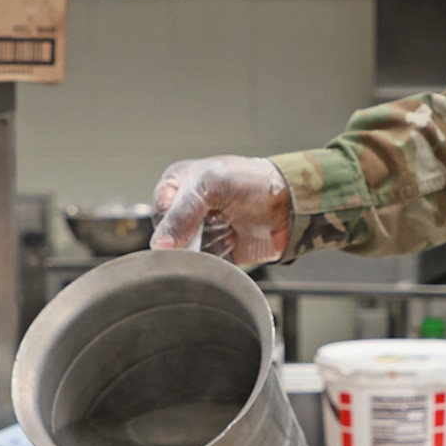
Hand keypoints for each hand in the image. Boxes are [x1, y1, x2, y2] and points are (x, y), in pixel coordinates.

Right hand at [150, 156, 289, 265]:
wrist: (287, 204)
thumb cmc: (253, 182)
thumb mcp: (212, 187)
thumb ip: (182, 214)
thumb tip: (161, 244)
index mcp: (177, 183)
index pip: (159, 211)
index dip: (174, 221)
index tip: (192, 221)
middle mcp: (184, 207)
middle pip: (171, 235)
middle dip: (195, 232)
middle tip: (217, 217)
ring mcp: (199, 230)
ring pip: (186, 251)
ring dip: (210, 241)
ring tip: (228, 223)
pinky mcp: (213, 249)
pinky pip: (203, 262)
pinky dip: (217, 253)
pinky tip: (232, 236)